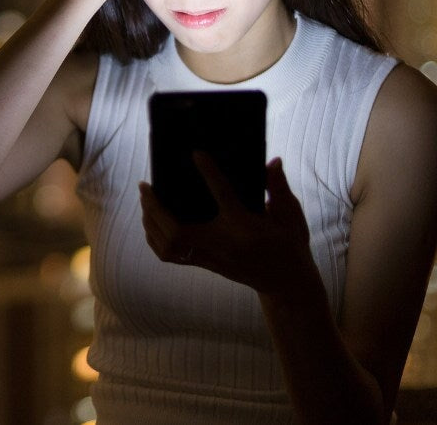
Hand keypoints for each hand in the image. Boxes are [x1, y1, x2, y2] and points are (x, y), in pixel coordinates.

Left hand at [139, 154, 314, 296]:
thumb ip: (280, 188)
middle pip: (177, 231)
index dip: (209, 173)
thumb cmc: (289, 245)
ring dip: (150, 221)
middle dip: (155, 208)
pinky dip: (154, 238)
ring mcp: (211, 257)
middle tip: (145, 185)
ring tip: (145, 199)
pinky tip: (150, 222)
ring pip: (168, 246)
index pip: (223, 196)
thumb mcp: (291, 216)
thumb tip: (273, 161)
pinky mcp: (205, 264)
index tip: (196, 153)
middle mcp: (223, 244)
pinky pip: (170, 256)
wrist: (286, 283)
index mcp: (245, 227)